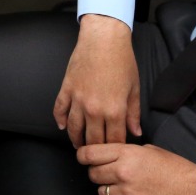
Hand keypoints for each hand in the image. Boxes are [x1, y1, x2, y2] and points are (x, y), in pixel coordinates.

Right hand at [53, 13, 139, 145]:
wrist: (103, 39)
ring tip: (79, 145)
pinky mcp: (67, 89)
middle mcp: (94, 109)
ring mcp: (78, 100)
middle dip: (95, 150)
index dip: (115, 149)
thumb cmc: (122, 61)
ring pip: (73, 129)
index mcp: (114, 110)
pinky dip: (60, 120)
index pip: (114, 140)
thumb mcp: (134, 88)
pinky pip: (59, 110)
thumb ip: (134, 113)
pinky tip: (63, 127)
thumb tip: (135, 132)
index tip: (115, 153)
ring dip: (76, 140)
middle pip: (93, 140)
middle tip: (96, 155)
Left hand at [79, 143, 195, 194]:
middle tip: (110, 176)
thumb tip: (109, 154)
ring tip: (124, 191)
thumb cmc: (175, 170)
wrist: (194, 193)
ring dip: (109, 193)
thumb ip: (127, 152)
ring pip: (101, 193)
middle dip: (99, 175)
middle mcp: (123, 172)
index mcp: (127, 154)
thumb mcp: (150, 150)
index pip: (89, 154)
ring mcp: (127, 194)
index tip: (84, 159)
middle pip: (92, 174)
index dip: (83, 156)